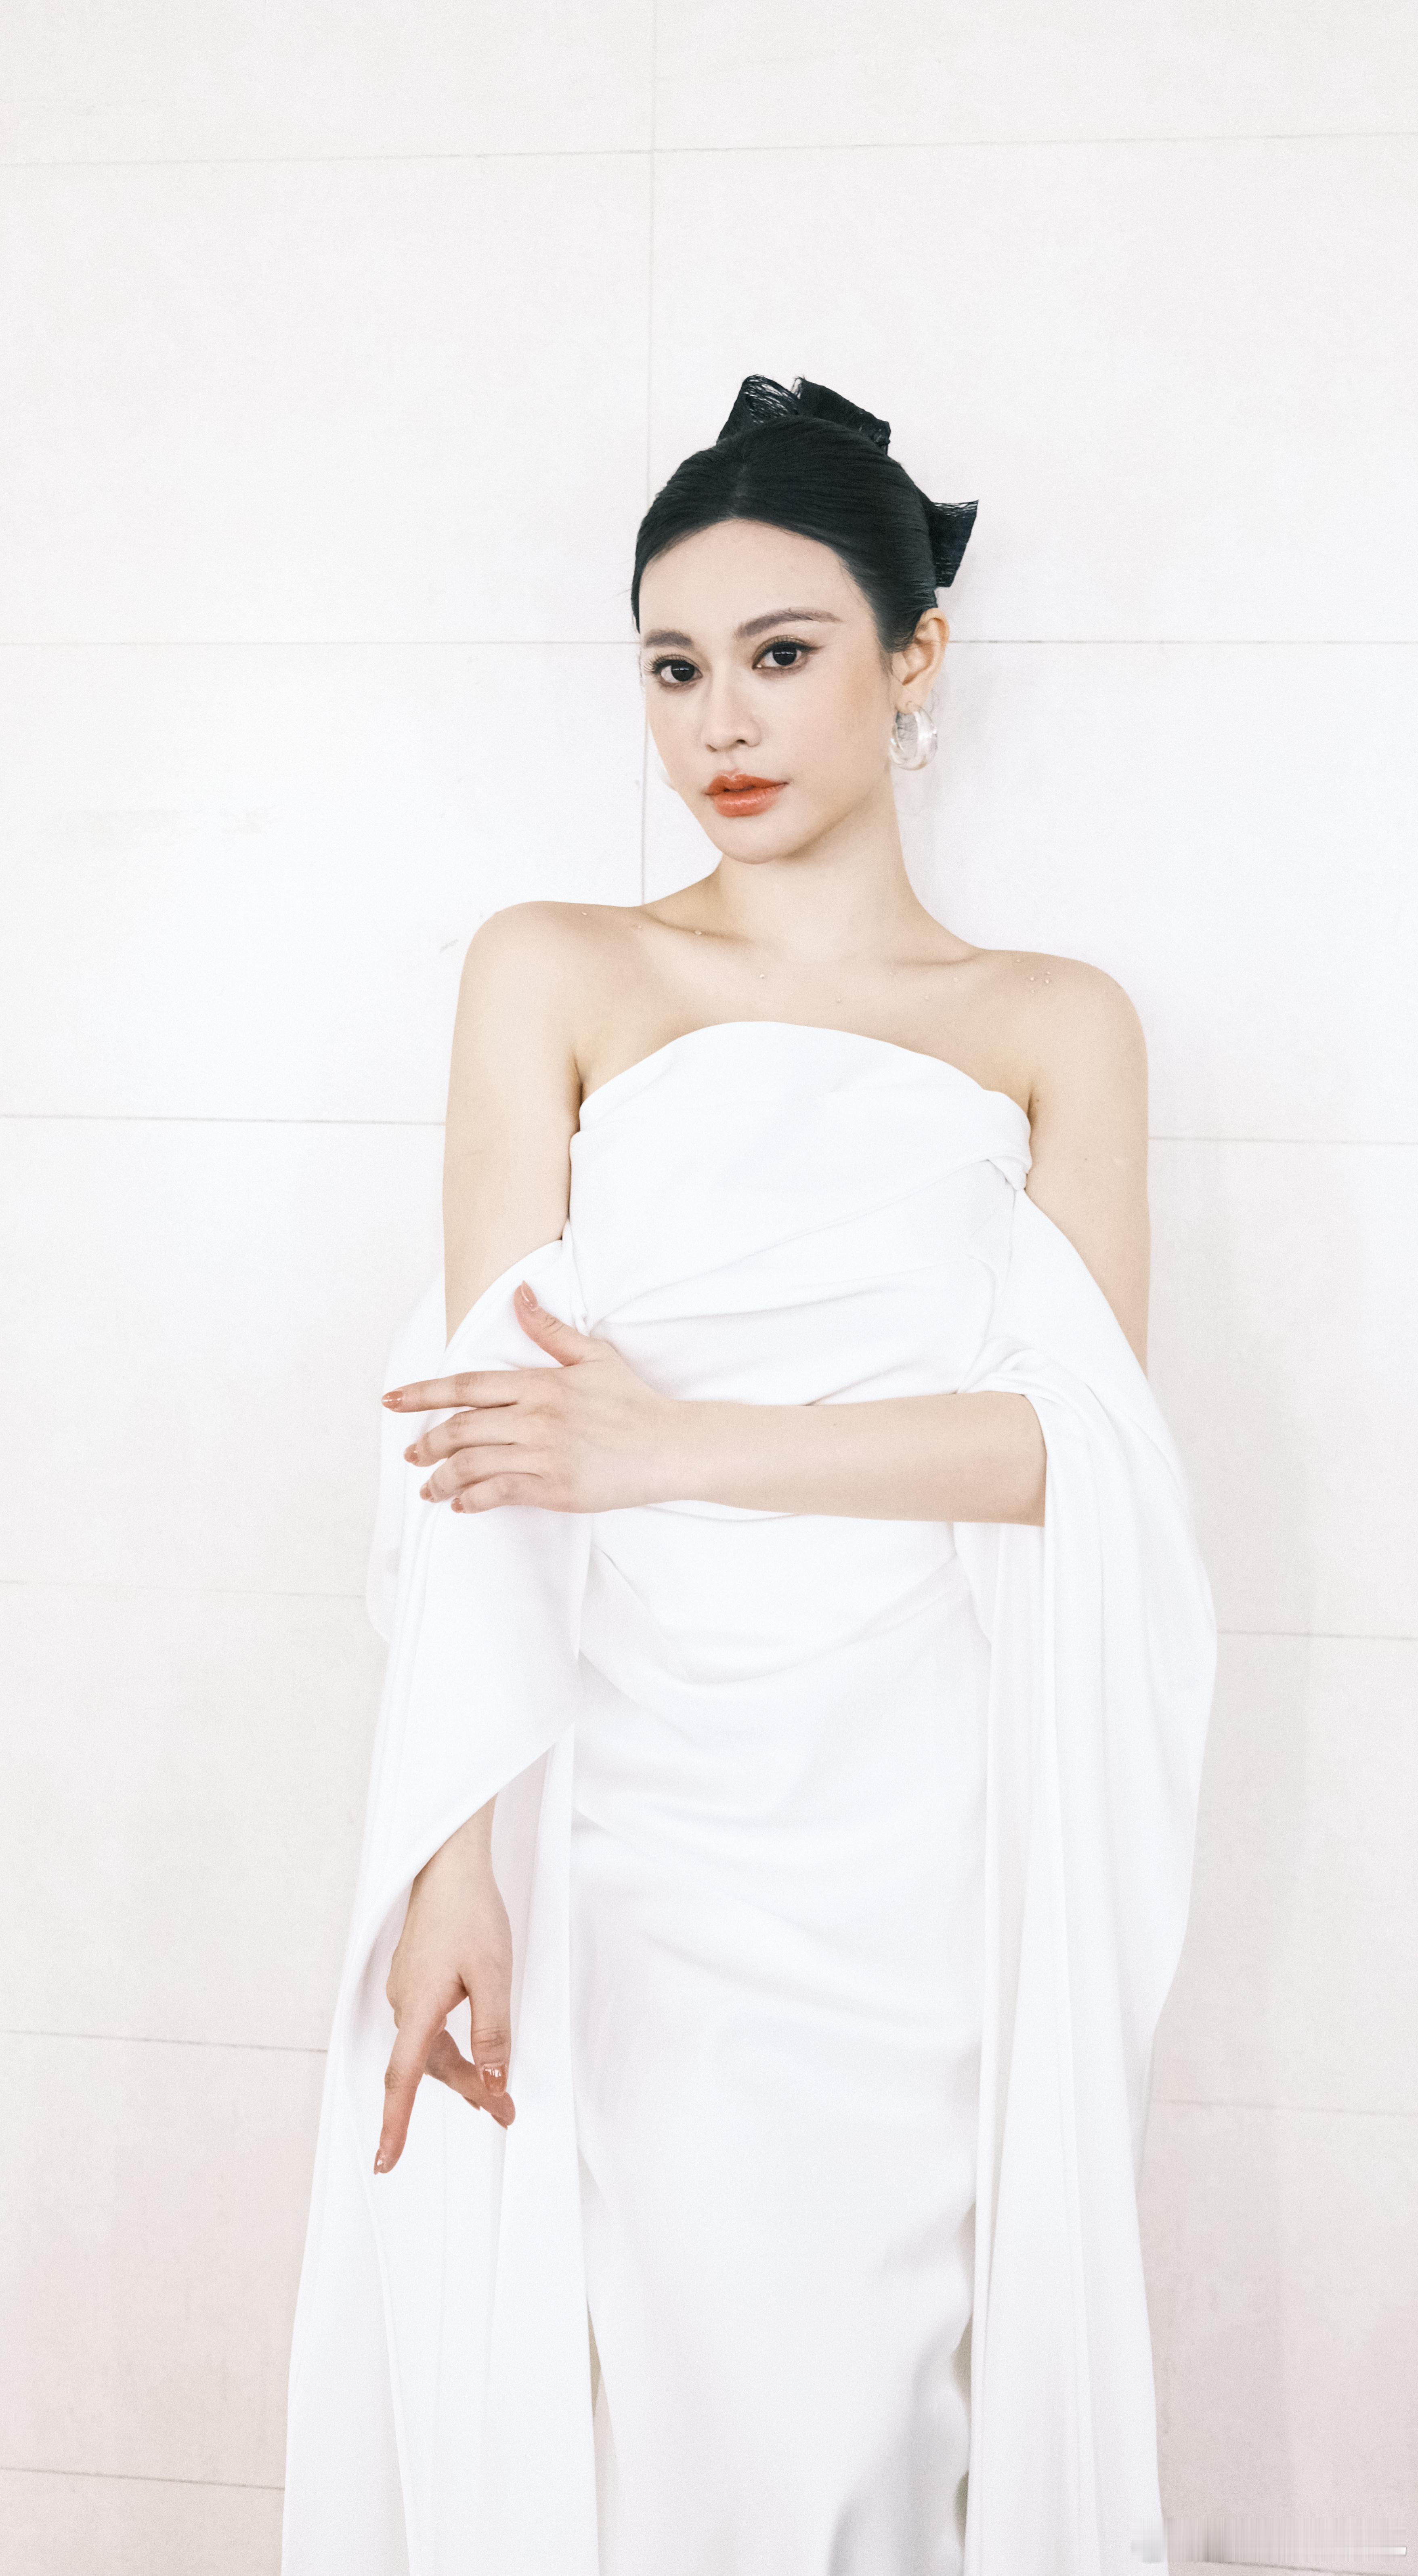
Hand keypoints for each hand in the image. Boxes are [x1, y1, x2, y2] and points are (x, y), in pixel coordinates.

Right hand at [376, 1807, 513, 2173]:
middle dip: (466, 2094)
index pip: (402, 2079)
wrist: (450, 1864)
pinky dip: (451, 2050)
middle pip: (427, 2067)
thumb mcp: (493, 1975)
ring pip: (429, 2049)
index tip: (386, 2164)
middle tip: (505, 2115)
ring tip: (496, 2098)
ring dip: (461, 2073)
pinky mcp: (415, 1978)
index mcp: (418, 2006)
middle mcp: (404, 2002)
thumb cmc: (471, 1912)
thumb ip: (492, 2033)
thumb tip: (492, 2084)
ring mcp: (406, 1989)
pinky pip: (428, 2029)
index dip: (395, 2125)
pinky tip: (471, 2056)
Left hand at [384, 1280, 675, 1513]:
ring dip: (441, 1478)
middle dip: (427, 1442)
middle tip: (410, 1453)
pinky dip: (472, 1500)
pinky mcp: (554, 1487)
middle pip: (461, 1428)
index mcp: (540, 1384)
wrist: (670, 1446)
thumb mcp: (593, 1356)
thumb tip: (519, 1294)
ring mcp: (544, 1454)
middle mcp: (536, 1417)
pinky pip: (499, 1493)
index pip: (467, 1386)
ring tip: (427, 1488)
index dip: (423, 1393)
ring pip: (472, 1464)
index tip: (392, 1400)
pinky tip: (461, 1504)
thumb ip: (549, 1329)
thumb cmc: (631, 1401)